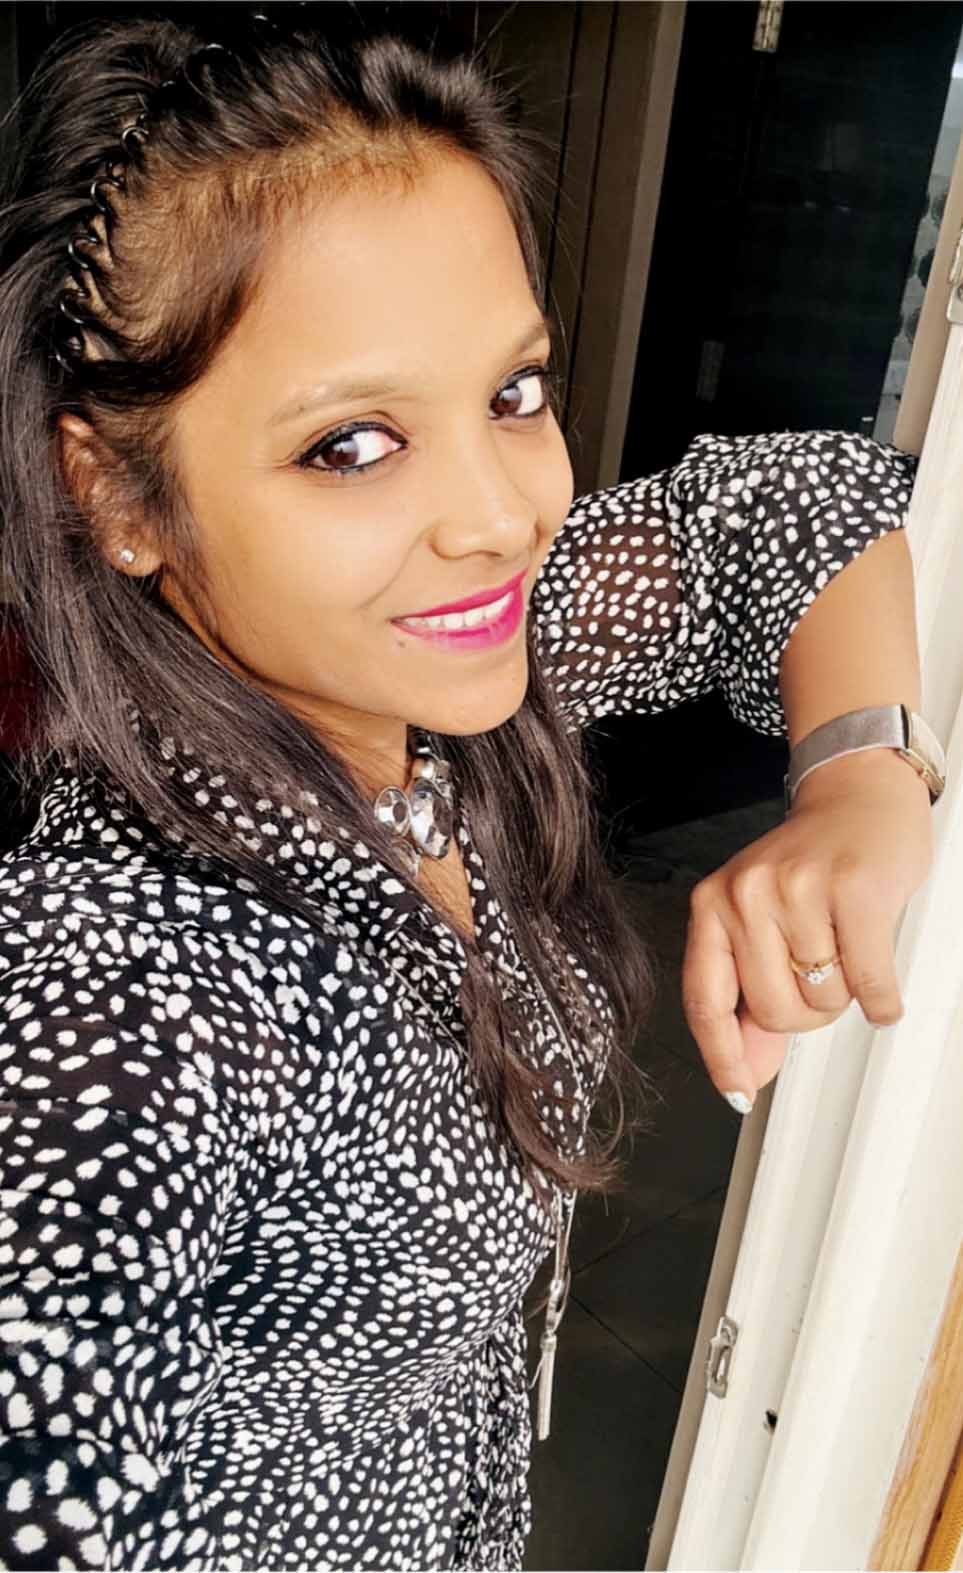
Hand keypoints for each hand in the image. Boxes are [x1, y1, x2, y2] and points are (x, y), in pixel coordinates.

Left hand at [680, 748, 934, 1110]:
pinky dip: (883, 999)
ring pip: (823, 999)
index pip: (705, 1000)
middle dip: (808, 1013)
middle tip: (822, 975)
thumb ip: (749, 996)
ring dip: (846, 995)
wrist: (857, 794)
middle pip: (776, 1011)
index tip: (737, 1092)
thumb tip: (747, 1070)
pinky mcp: (854, 890)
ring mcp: (798, 890)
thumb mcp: (760, 922)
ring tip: (847, 950)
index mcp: (712, 905)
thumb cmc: (811, 864)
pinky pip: (870, 983)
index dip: (722, 1055)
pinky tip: (882, 984)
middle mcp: (746, 895)